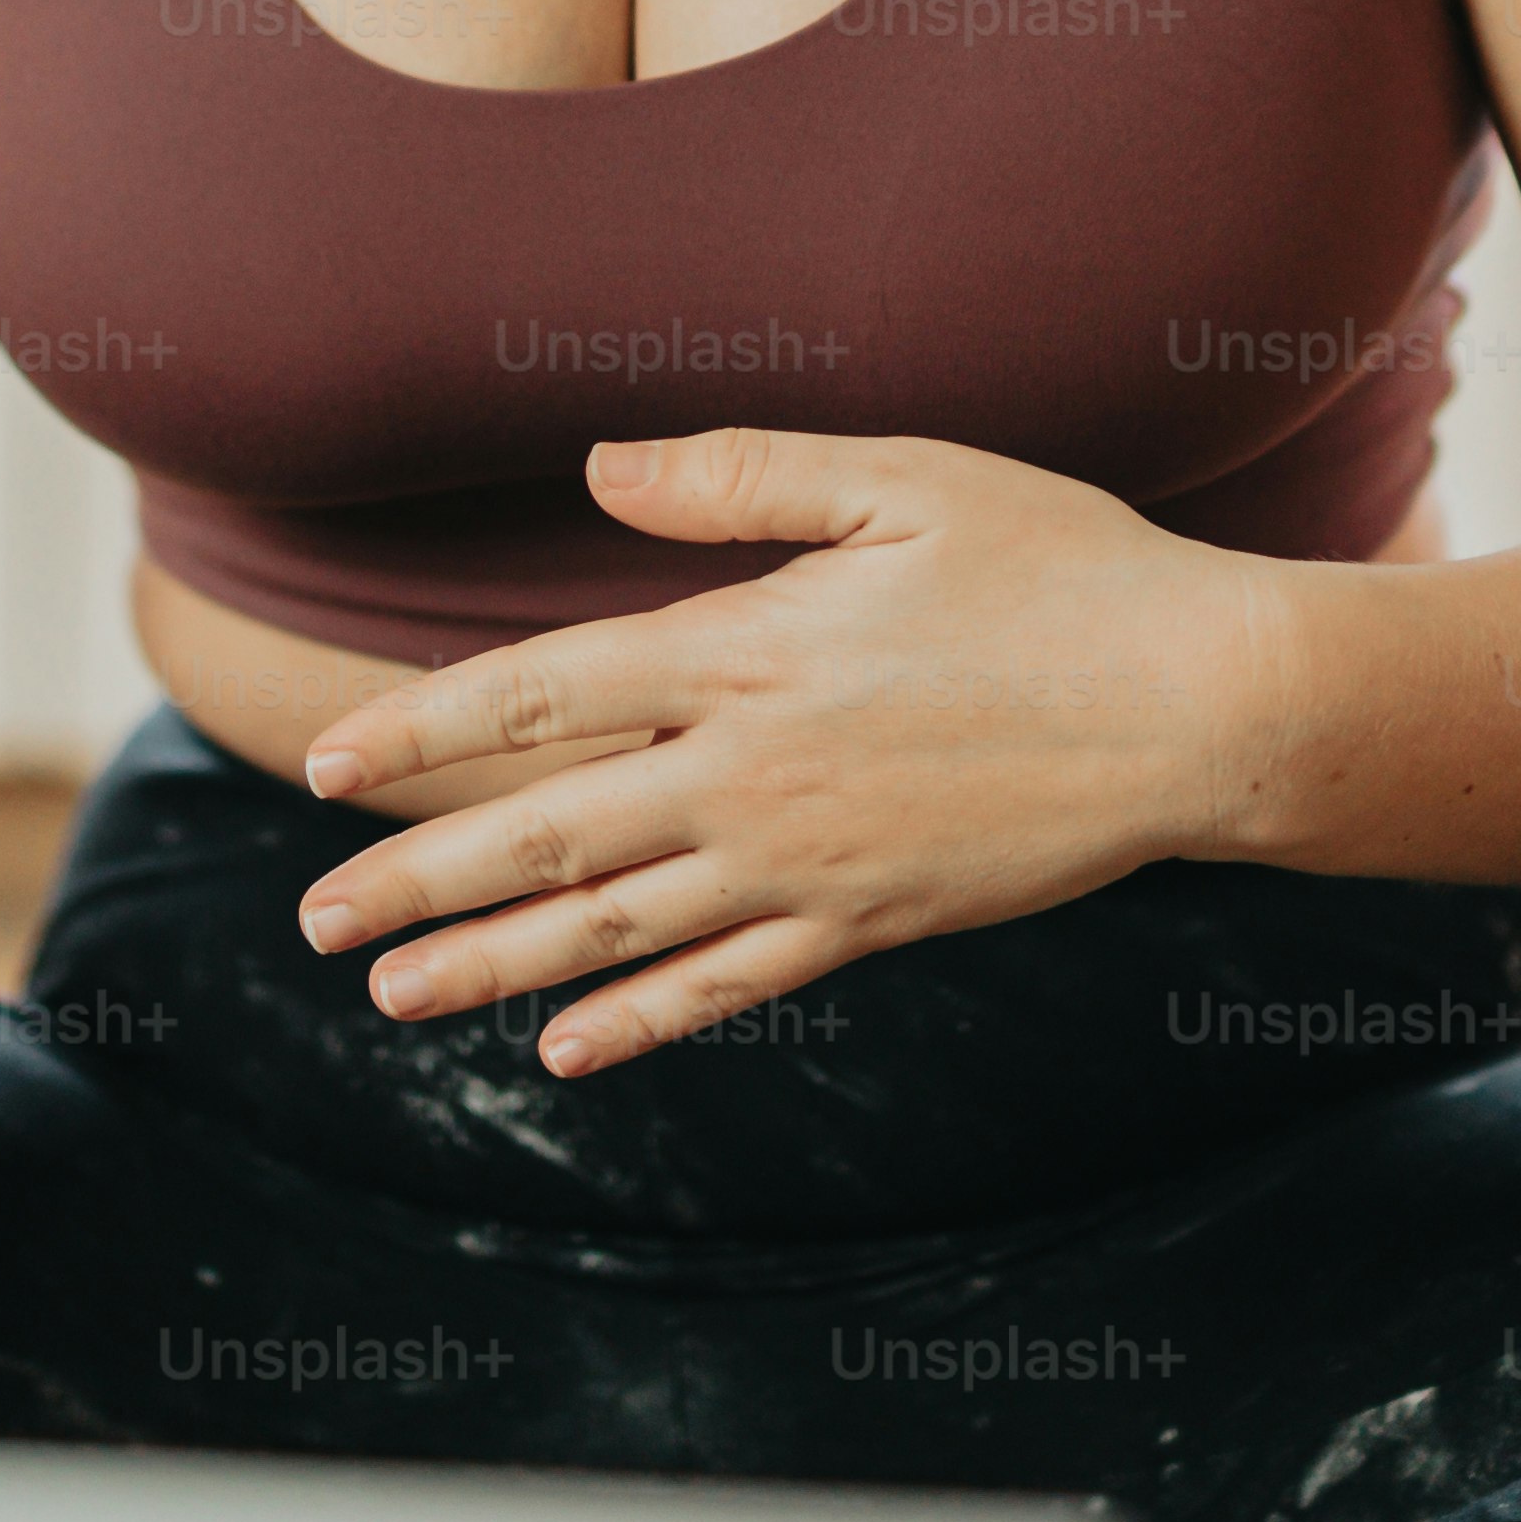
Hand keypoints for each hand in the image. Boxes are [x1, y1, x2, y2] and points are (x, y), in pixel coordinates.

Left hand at [288, 431, 1285, 1074]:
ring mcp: (809, 863)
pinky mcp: (872, 923)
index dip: (424, 732)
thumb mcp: (906, 479)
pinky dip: (642, 1022)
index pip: (540, 696)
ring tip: (390, 999)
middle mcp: (752, 772)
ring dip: (494, 966)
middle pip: (547, 833)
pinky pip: (729, 986)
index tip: (330, 768)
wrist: (1203, 708)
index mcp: (745, 652)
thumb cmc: (1063, 570)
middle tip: (317, 921)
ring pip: (615, 928)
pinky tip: (566, 1052)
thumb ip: (742, 480)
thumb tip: (597, 469)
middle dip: (419, 880)